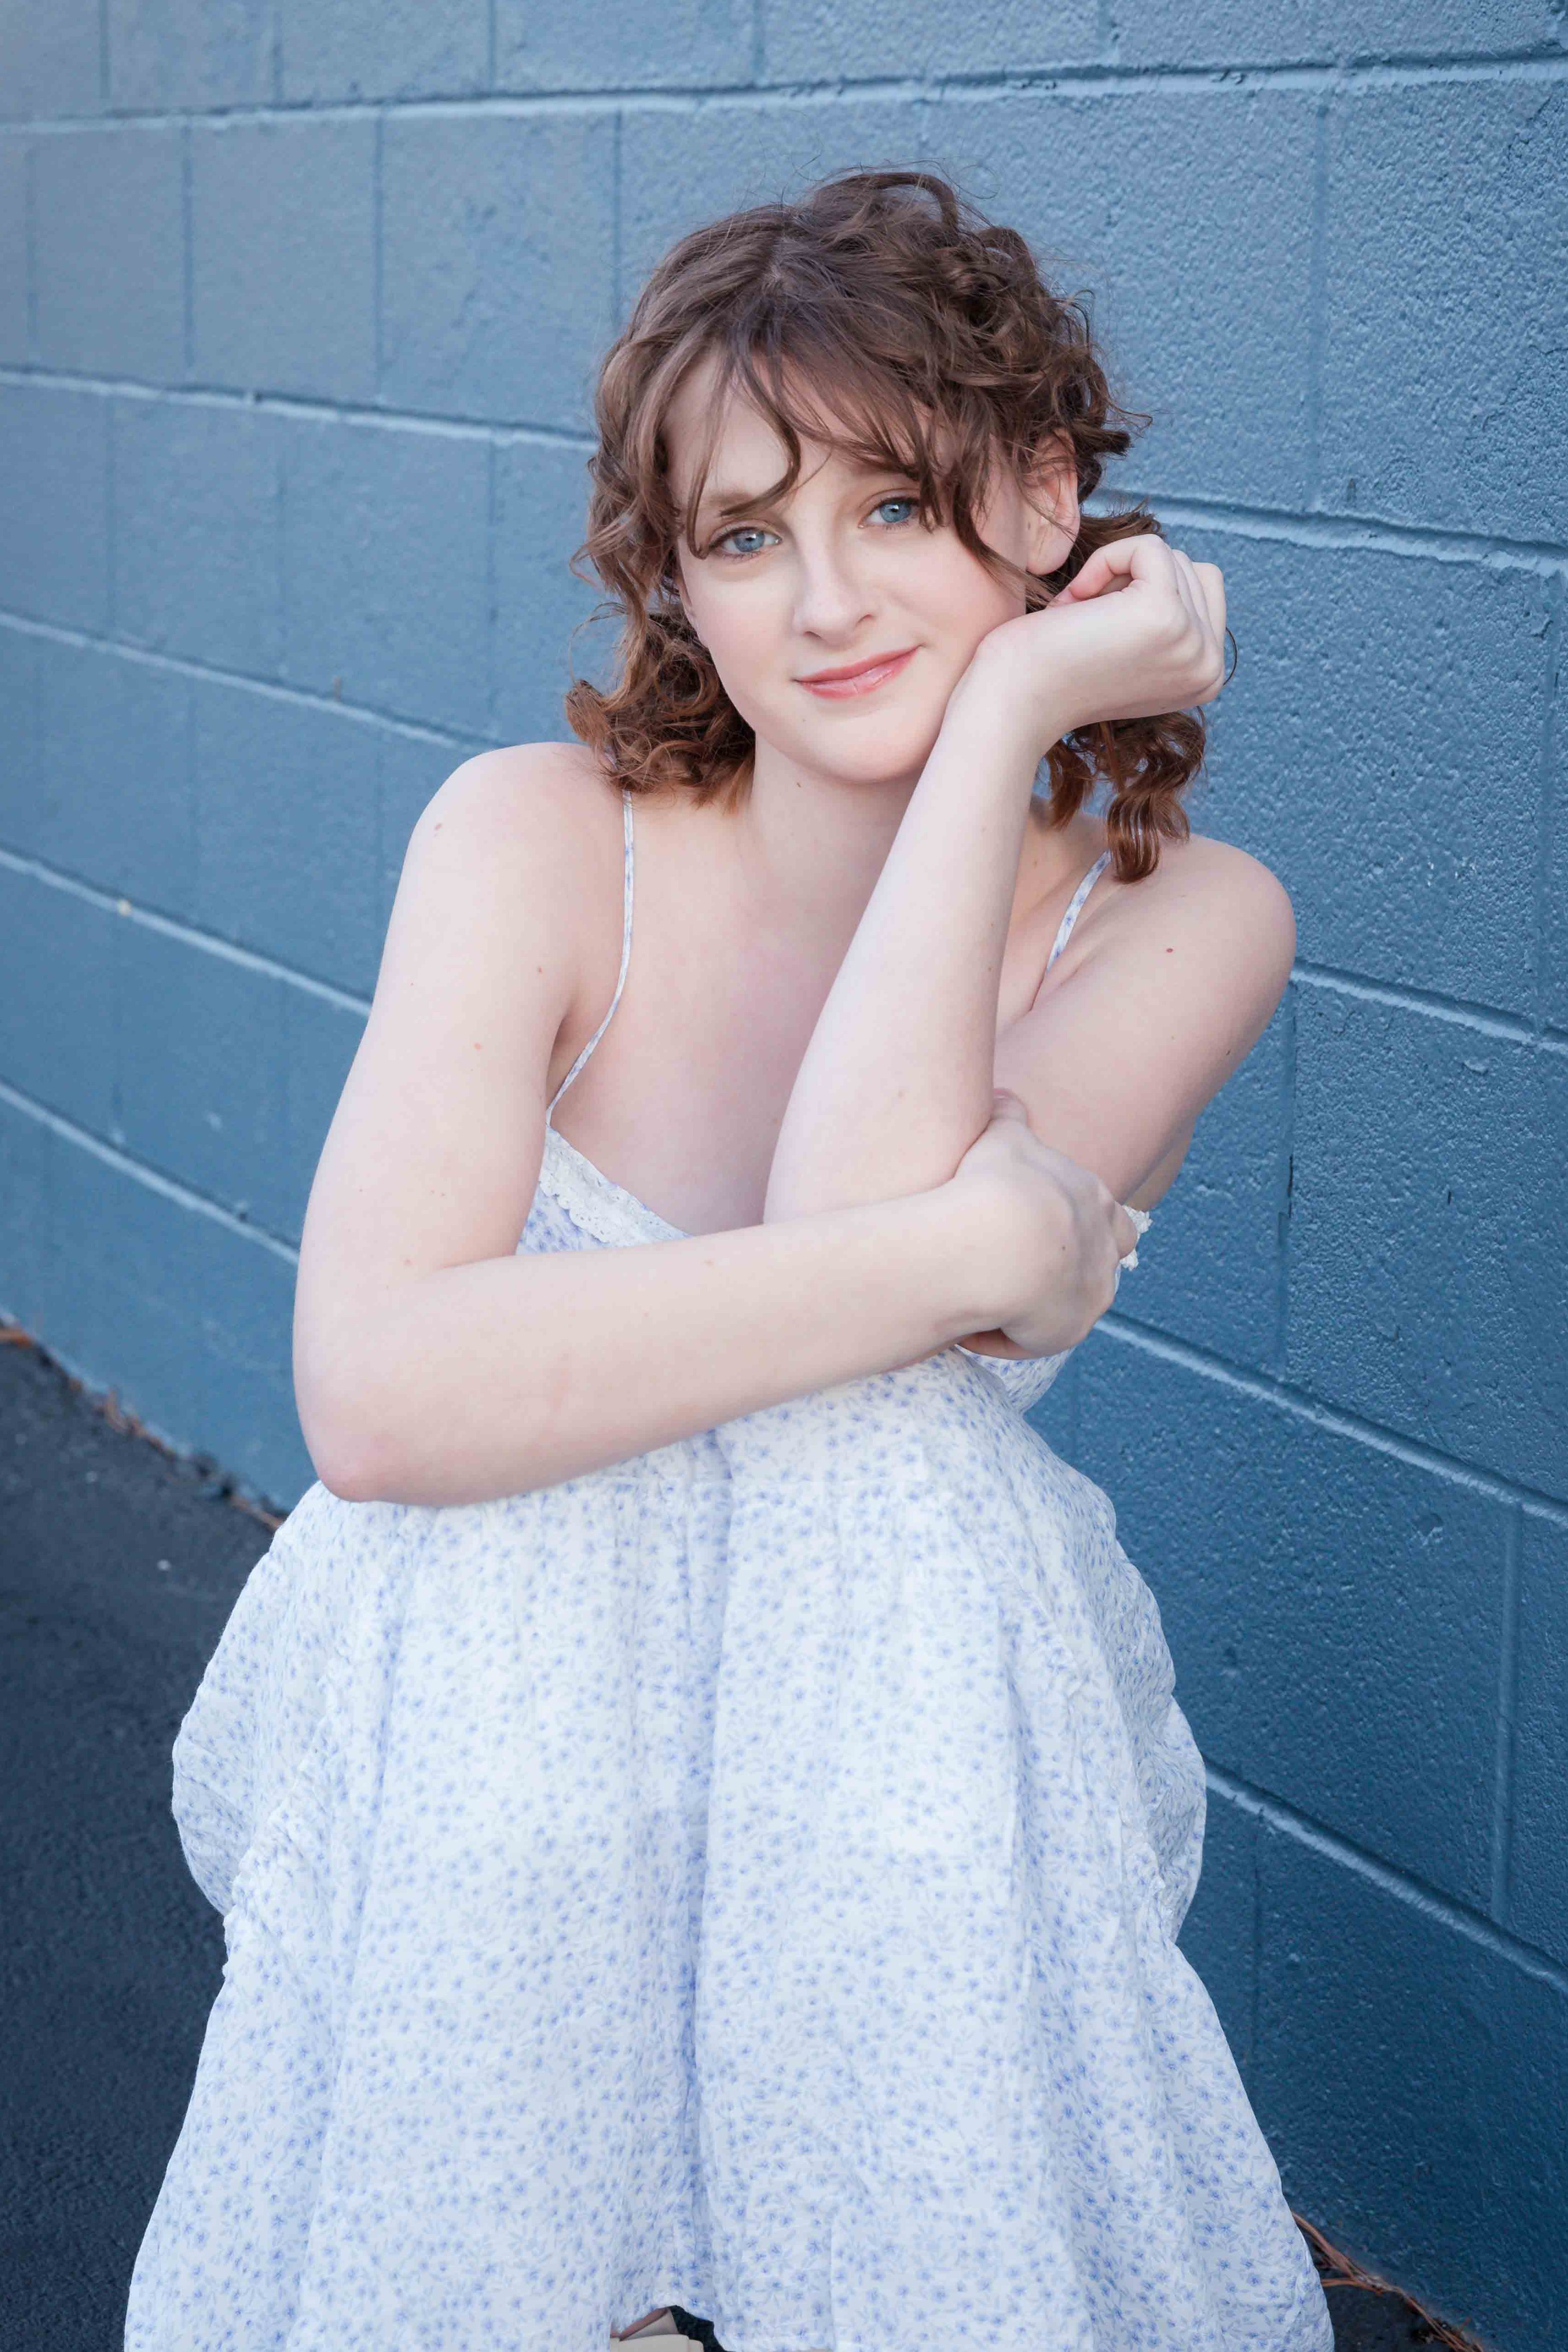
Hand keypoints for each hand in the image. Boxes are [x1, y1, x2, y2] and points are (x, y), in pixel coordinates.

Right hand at [947, 1090, 1139, 1356]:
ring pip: (1066, 1305)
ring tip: (982, 1300)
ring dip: (1030, 1306)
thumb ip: (1008, 1117)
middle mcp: (1105, 1248)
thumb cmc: (997, 1184)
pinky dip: (1002, 1333)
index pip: (1105, 1219)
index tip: (1027, 1231)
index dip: (1069, 1226)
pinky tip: (968, 1324)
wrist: (1000, 1242)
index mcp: (1096, 1202)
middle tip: (1014, 1273)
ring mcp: (1093, 1291)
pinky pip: (1033, 1338)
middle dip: (1064, 1271)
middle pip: (1100, 1266)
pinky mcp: (1070, 1329)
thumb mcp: (1002, 1138)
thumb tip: (1005, 1096)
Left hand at [960, 536, 1227, 754]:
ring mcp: (1193, 642)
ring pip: (1170, 557)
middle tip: (1088, 628)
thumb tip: (1194, 572)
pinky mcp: (1165, 614)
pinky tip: (1075, 603)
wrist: (1013, 702)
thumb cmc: (1055, 672)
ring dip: (1115, 576)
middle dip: (1134, 583)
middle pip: (1191, 570)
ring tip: (1081, 622)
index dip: (1148, 591)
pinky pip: (1148, 547)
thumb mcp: (1133, 653)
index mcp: (1207, 676)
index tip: (1104, 632)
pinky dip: (1104, 561)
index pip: (1204, 590)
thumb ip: (1171, 624)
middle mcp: (1209, 666)